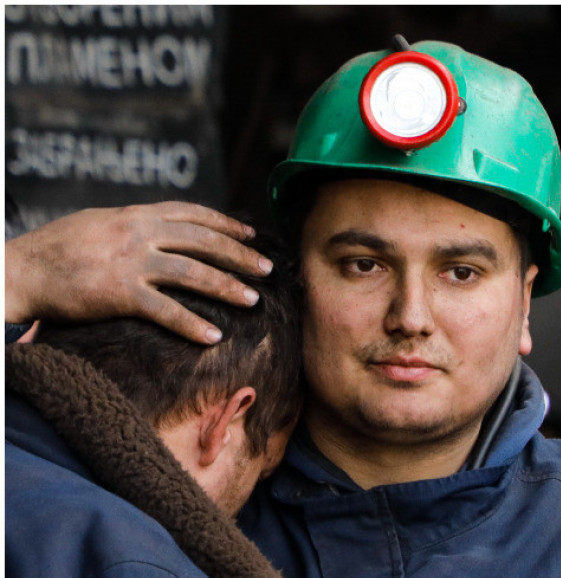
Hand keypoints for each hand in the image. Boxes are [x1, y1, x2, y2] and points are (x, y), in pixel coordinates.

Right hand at [5, 202, 272, 343]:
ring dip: (227, 287)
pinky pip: (165, 310)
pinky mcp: (119, 293)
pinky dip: (191, 324)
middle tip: (268, 269)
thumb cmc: (57, 248)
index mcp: (136, 214)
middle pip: (203, 242)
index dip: (226, 223)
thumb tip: (165, 227)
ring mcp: (130, 262)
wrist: (20, 269)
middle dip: (240, 255)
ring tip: (253, 300)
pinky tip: (213, 336)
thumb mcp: (100, 223)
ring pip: (193, 274)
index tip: (251, 234)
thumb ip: (135, 224)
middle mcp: (138, 232)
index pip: (192, 214)